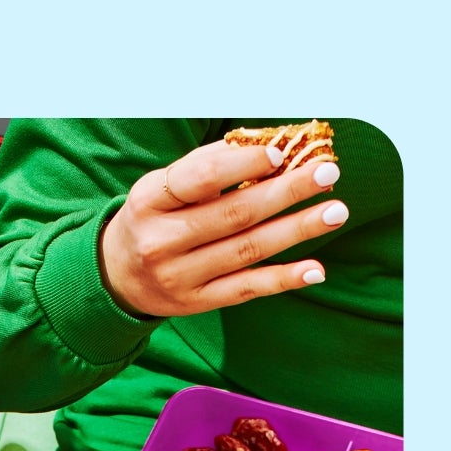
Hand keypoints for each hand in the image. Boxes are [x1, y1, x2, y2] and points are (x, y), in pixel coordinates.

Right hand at [99, 137, 346, 318]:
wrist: (115, 276)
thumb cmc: (152, 219)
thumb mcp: (162, 187)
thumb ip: (207, 168)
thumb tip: (266, 148)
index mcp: (150, 201)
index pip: (199, 179)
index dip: (242, 164)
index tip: (280, 153)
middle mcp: (162, 240)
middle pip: (234, 214)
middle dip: (286, 191)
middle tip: (327, 173)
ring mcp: (180, 275)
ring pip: (248, 250)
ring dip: (296, 230)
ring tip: (335, 212)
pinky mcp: (198, 301)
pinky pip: (247, 288)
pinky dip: (284, 279)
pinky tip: (316, 268)